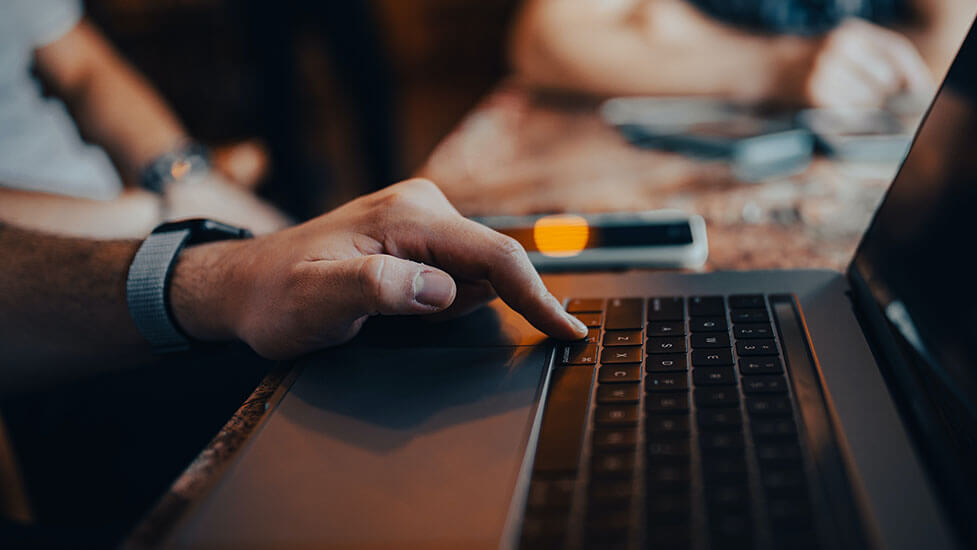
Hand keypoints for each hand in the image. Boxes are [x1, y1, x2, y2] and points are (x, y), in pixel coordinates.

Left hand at [170, 178, 588, 358]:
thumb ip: (380, 287)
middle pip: (496, 262)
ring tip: (390, 313)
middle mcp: (422, 208)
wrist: (244, 286)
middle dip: (491, 304)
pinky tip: (403, 307)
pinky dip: (450, 300)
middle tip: (424, 325)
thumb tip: (442, 289)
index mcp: (409, 216)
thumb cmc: (277, 295)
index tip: (568, 332)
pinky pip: (461, 275)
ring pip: (480, 272)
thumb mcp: (319, 299)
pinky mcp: (419, 240)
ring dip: (462, 304)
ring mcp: (422, 222)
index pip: (495, 257)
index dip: (537, 297)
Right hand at [773, 19, 934, 107]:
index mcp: (851, 31)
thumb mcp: (842, 45)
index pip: (897, 52)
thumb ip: (873, 58)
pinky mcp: (816, 95)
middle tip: (884, 106)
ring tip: (854, 109)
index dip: (914, 74)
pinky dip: (853, 119)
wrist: (766, 67)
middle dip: (888, 97)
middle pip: (886, 79)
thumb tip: (910, 88)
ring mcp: (827, 71)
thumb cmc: (812, 60)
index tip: (923, 92)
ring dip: (869, 110)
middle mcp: (840, 47)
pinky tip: (844, 115)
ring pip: (869, 100)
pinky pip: (850, 114)